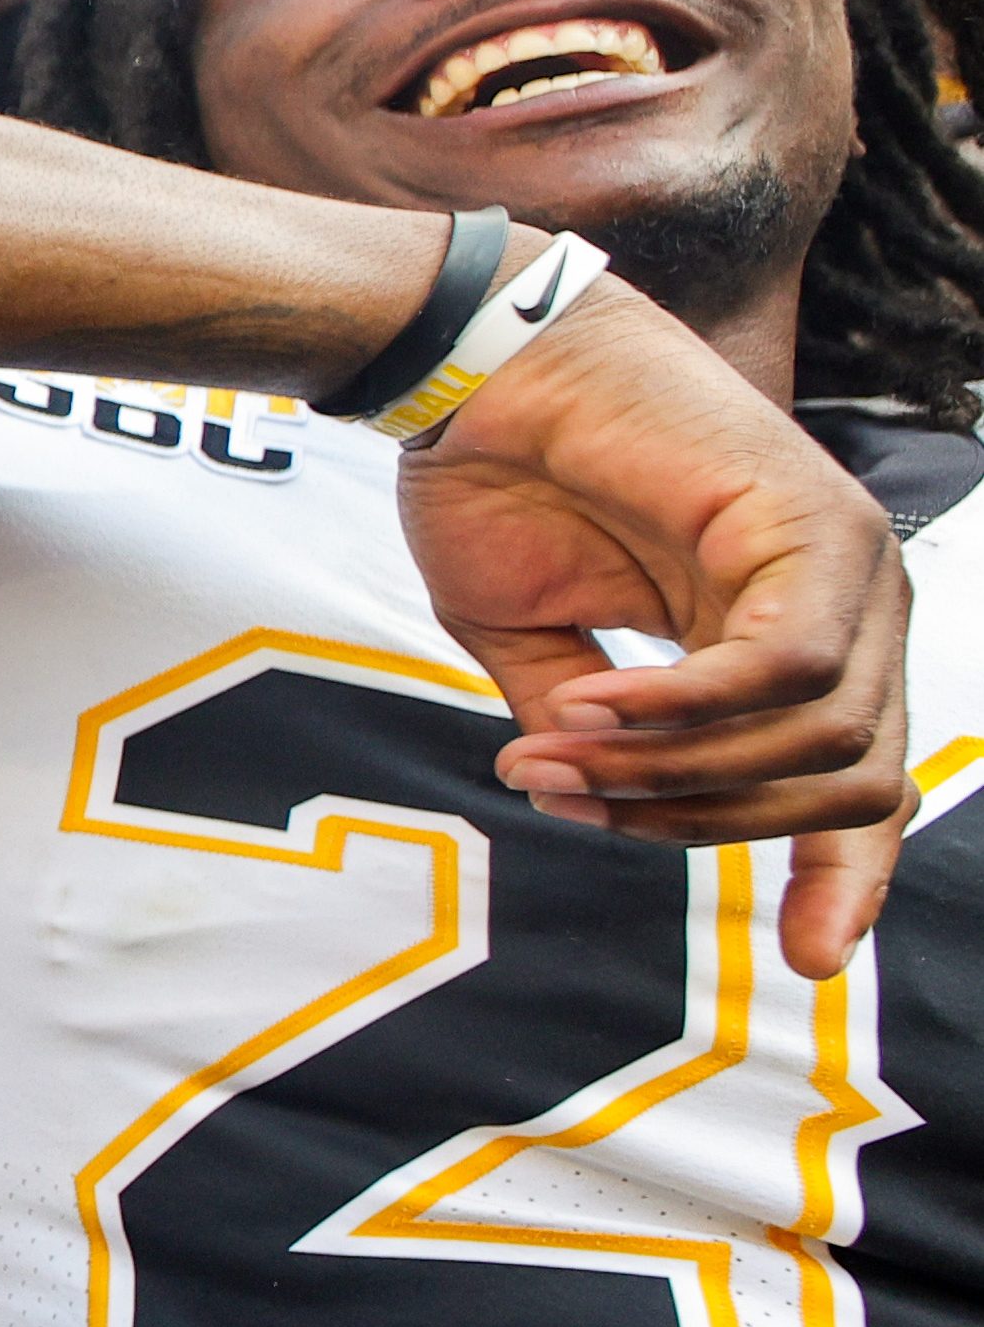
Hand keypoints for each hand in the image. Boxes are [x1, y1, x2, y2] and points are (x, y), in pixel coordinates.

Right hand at [396, 278, 910, 978]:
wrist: (467, 364)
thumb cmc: (497, 479)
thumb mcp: (539, 646)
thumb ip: (597, 738)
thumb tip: (592, 809)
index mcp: (791, 633)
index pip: (858, 784)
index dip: (842, 879)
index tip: (808, 962)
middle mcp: (846, 603)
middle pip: (844, 783)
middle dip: (704, 824)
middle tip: (571, 801)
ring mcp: (844, 562)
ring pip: (819, 738)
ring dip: (671, 769)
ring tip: (554, 744)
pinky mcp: (810, 524)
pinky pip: (780, 669)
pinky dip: (681, 710)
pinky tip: (586, 706)